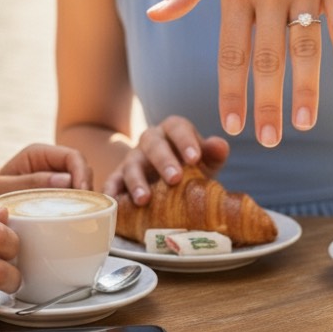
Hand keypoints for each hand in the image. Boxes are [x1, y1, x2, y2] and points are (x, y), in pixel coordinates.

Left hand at [0, 143, 92, 214]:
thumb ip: (30, 182)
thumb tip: (66, 182)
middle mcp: (46, 166)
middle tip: (86, 209)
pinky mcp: (49, 202)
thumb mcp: (0, 190)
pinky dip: (75, 210)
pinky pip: (69, 202)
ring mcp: (49, 184)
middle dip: (86, 187)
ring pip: (77, 187)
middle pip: (79, 171)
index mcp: (37, 154)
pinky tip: (74, 222)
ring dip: (83, 200)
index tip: (83, 193)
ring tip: (82, 217)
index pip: (72, 156)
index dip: (82, 172)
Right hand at [103, 116, 228, 204]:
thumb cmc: (190, 167)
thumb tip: (221, 146)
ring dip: (137, 181)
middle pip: (153, 144)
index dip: (186, 141)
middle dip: (163, 160)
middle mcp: (150, 140)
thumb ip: (213, 152)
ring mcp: (133, 158)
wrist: (168, 180)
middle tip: (175, 178)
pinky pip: (112, 182)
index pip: (178, 127)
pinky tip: (113, 204)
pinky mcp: (118, 177)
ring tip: (144, 199)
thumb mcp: (204, 160)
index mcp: (172, 130)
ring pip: (131, 164)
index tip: (195, 158)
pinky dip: (111, 192)